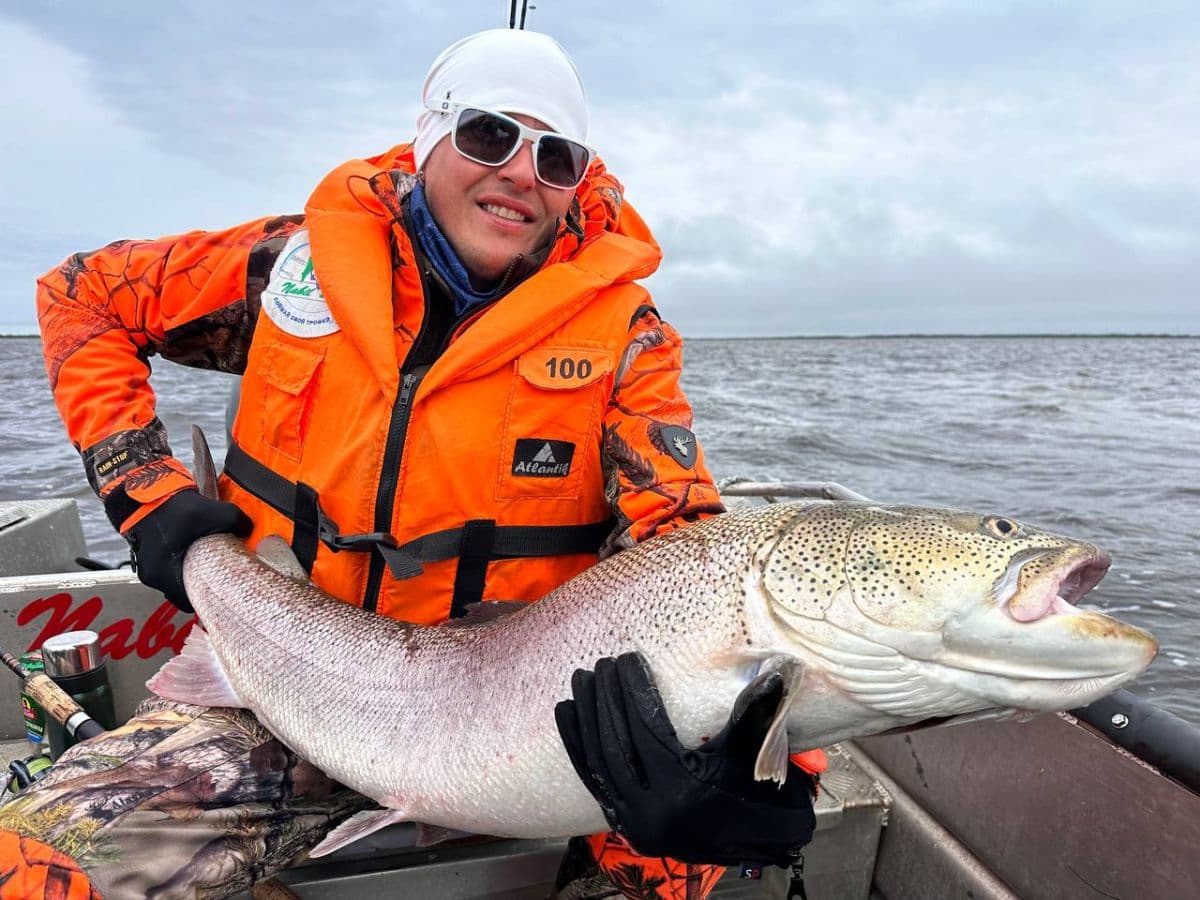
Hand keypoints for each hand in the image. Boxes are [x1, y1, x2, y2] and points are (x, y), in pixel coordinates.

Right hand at [126, 489, 250, 612]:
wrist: (146, 489)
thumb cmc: (175, 507)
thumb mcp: (215, 512)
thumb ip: (238, 522)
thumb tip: (250, 530)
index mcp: (164, 574)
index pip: (188, 602)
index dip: (207, 601)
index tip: (223, 595)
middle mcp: (152, 576)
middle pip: (182, 591)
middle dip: (200, 586)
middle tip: (219, 578)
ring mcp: (147, 566)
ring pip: (175, 579)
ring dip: (190, 572)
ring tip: (208, 562)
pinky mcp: (147, 555)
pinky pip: (168, 566)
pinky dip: (181, 561)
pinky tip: (194, 550)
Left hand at [554, 652, 815, 866]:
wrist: (752, 842)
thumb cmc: (755, 794)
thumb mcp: (755, 755)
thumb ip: (755, 714)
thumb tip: (772, 673)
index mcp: (683, 790)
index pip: (646, 730)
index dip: (633, 692)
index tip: (626, 659)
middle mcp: (652, 810)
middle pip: (616, 744)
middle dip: (605, 700)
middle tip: (601, 664)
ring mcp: (633, 821)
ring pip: (598, 762)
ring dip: (585, 718)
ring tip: (580, 680)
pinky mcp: (623, 822)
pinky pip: (592, 779)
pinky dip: (577, 746)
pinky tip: (567, 713)